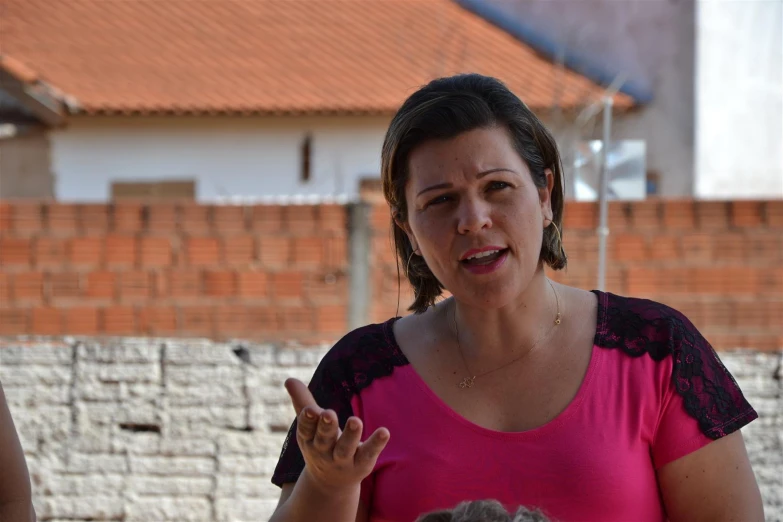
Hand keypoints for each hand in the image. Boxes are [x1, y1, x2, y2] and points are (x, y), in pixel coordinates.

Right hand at [284, 378, 389, 493]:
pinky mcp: (361, 464)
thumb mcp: (309, 427)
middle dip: (326, 427)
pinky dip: (376, 444)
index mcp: (309, 440)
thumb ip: (302, 402)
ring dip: (350, 435)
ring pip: (345, 448)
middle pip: (324, 439)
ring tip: (355, 420)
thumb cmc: (319, 445)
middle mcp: (324, 452)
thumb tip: (289, 378)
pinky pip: (368, 454)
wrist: (330, 484)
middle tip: (329, 413)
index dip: (308, 420)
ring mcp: (343, 460)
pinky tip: (384, 432)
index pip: (306, 429)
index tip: (311, 409)